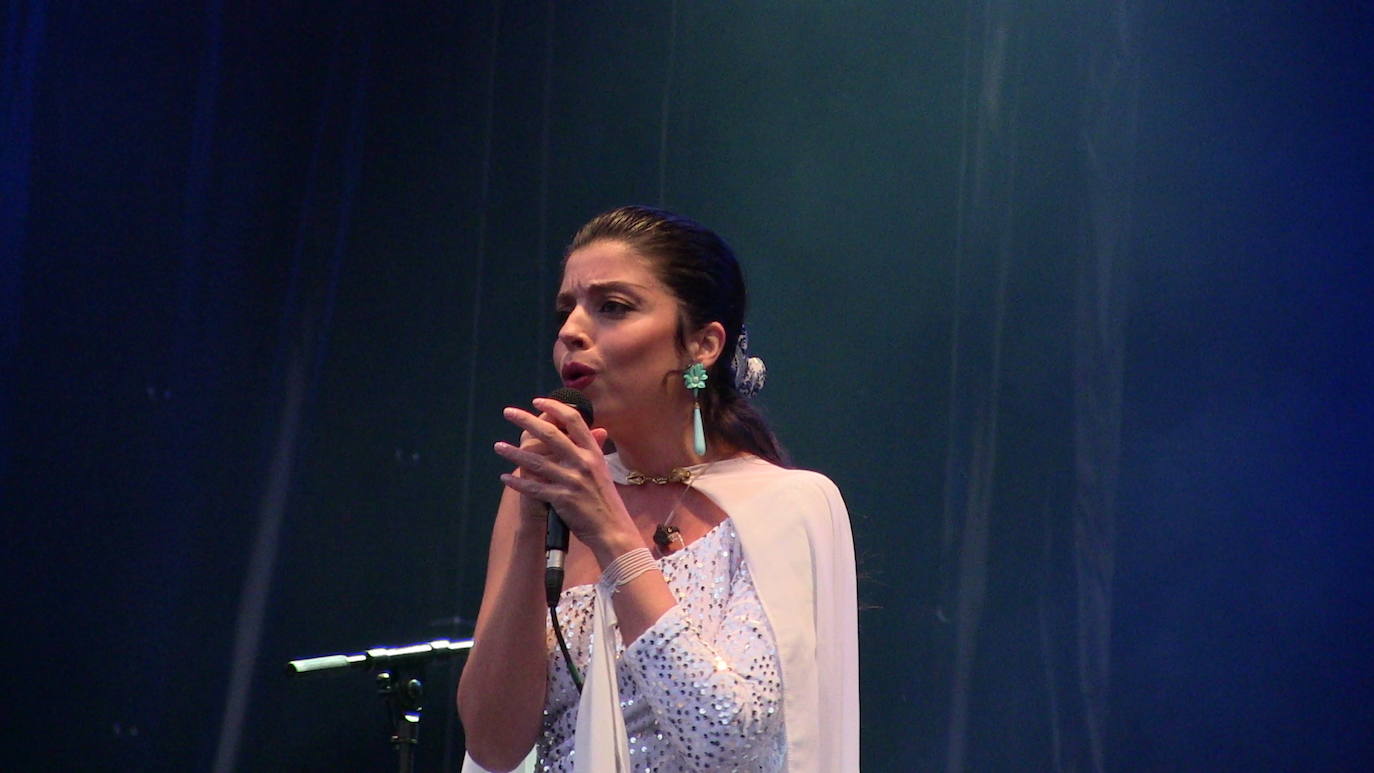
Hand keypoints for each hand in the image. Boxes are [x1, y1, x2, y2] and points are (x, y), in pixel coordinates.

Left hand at [494, 398, 624, 544]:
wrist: (612, 529)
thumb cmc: (606, 499)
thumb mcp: (604, 469)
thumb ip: (596, 449)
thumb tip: (598, 429)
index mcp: (593, 452)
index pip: (573, 420)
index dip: (554, 407)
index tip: (537, 401)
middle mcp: (583, 462)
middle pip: (550, 434)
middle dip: (526, 420)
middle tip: (508, 412)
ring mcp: (572, 481)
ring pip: (536, 461)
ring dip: (513, 453)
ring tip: (498, 446)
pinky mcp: (562, 499)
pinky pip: (534, 488)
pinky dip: (518, 483)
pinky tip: (505, 478)